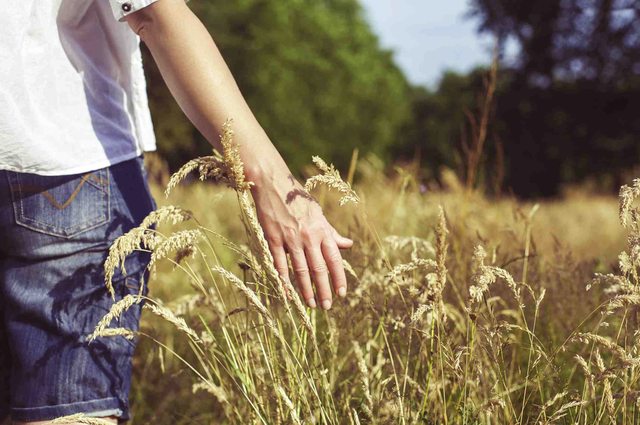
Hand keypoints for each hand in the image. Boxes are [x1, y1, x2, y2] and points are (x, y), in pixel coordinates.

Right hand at [250, 168, 352, 309]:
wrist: (274, 184)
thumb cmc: (298, 199)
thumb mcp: (319, 214)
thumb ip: (332, 232)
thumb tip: (348, 245)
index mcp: (322, 230)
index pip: (334, 259)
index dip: (339, 278)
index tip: (341, 294)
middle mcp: (308, 236)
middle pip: (319, 269)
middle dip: (324, 290)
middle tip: (327, 307)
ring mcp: (290, 238)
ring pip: (300, 270)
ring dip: (306, 290)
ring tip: (311, 304)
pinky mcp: (274, 239)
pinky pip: (280, 264)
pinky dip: (284, 280)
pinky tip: (288, 292)